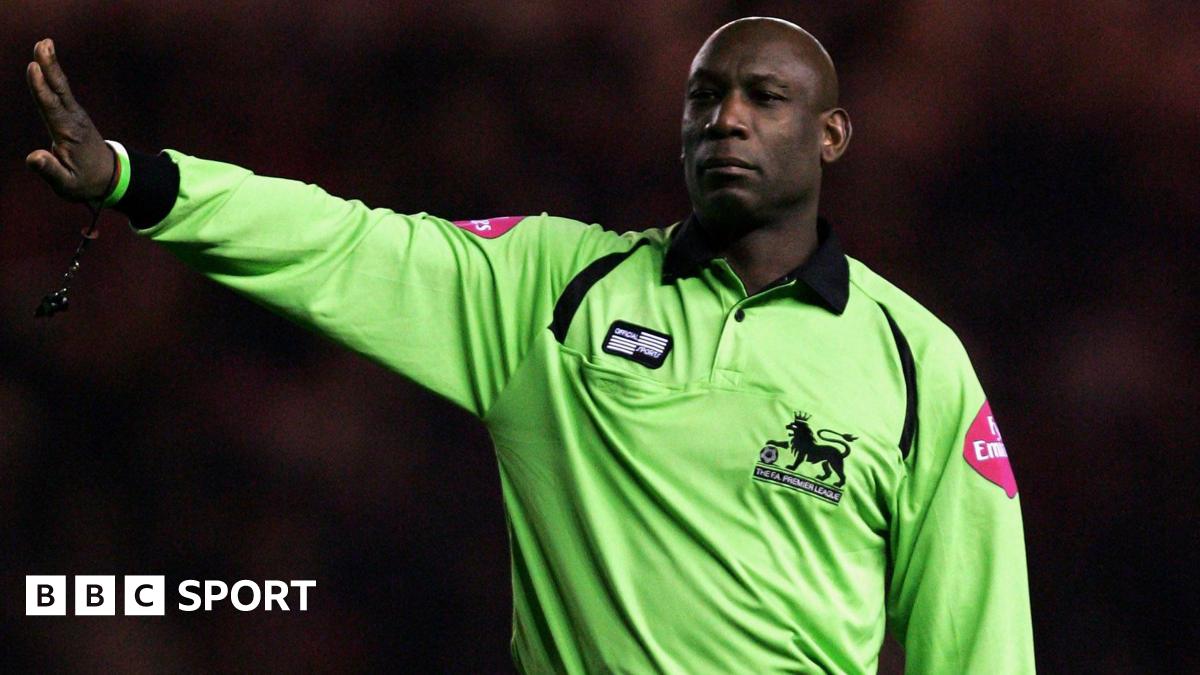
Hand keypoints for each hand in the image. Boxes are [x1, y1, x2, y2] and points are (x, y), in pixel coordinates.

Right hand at [26, 39, 114, 202]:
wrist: (109, 177)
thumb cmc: (85, 182)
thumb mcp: (67, 185)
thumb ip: (50, 171)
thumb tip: (33, 158)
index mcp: (69, 134)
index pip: (52, 108)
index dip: (41, 88)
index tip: (33, 68)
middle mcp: (73, 120)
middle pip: (59, 91)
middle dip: (51, 68)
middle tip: (44, 44)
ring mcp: (74, 115)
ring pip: (61, 88)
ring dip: (51, 65)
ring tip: (44, 43)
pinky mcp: (72, 114)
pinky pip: (61, 91)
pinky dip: (53, 75)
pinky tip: (45, 60)